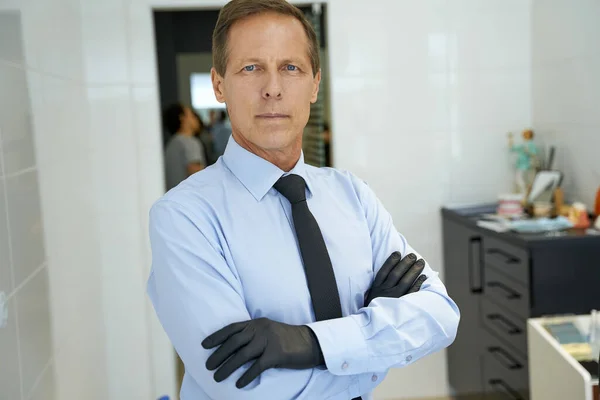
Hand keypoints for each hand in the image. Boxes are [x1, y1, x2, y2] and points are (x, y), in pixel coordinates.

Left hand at [202, 318, 323, 388]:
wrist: (310, 343)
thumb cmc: (287, 339)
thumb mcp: (269, 331)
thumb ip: (253, 335)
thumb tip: (233, 348)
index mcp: (257, 323)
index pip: (232, 328)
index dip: (217, 336)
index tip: (204, 345)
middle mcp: (261, 330)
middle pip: (234, 342)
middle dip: (218, 354)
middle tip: (208, 366)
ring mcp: (269, 341)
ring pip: (242, 355)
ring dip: (227, 367)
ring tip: (217, 377)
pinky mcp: (277, 354)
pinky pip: (257, 367)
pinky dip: (246, 376)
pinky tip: (239, 384)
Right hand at [364, 251, 426, 306]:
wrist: (373, 330)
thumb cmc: (372, 312)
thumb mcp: (369, 299)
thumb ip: (375, 289)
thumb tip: (383, 278)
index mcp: (376, 289)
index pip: (384, 271)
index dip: (391, 261)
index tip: (398, 253)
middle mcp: (384, 292)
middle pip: (396, 274)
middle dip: (405, 263)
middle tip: (413, 255)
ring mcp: (394, 299)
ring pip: (405, 281)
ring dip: (414, 270)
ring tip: (420, 262)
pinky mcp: (402, 306)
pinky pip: (412, 293)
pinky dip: (418, 284)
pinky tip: (423, 277)